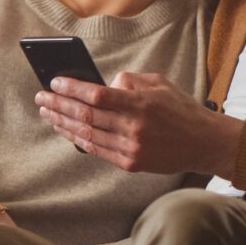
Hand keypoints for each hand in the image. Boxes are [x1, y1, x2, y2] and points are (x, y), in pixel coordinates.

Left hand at [35, 72, 243, 177]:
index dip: (72, 89)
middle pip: (86, 116)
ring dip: (62, 123)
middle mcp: (134, 127)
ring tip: (47, 113)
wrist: (204, 143)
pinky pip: (97, 150)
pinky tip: (65, 130)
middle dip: (59, 105)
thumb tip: (102, 86)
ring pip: (86, 135)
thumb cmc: (181, 109)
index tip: (55, 82)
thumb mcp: (159, 84)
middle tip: (41, 97)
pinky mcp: (131, 163)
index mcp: (141, 104)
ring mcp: (131, 148)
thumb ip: (130, 81)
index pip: (97, 95)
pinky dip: (78, 139)